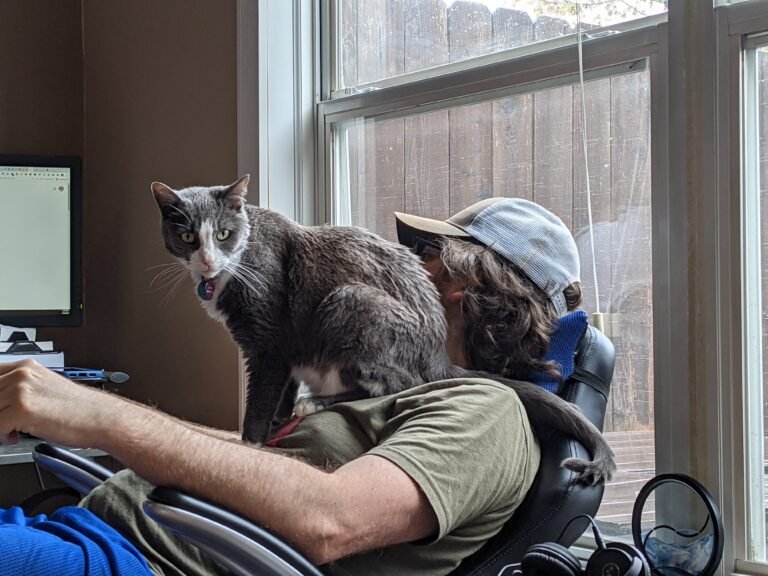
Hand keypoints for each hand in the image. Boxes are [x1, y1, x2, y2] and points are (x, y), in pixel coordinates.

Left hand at [0, 359, 118, 447]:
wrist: (101, 418)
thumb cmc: (79, 409)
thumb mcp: (44, 388)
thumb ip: (19, 389)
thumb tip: (2, 402)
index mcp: (26, 367)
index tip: (1, 407)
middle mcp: (21, 374)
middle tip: (6, 422)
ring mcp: (21, 390)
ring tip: (13, 431)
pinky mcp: (23, 409)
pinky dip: (3, 437)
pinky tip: (17, 436)